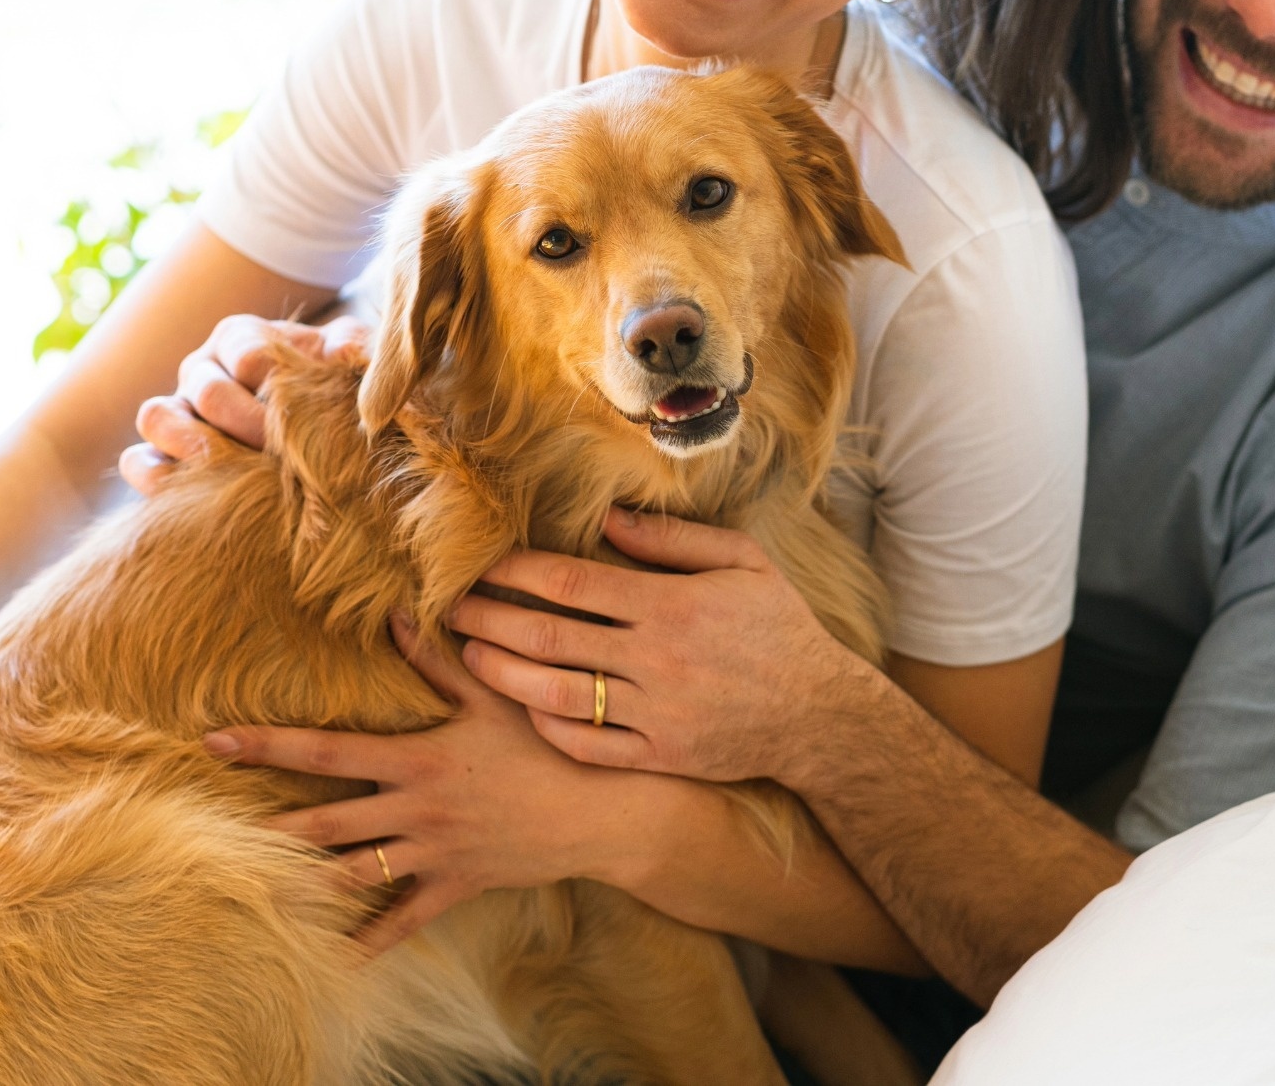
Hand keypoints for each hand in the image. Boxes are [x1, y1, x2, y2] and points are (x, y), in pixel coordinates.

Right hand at [119, 313, 369, 491]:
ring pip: (157, 416)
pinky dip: (156, 479)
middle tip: (282, 458)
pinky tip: (196, 500)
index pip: (248, 355)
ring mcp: (175, 410)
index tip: (305, 416)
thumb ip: (352, 349)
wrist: (306, 433)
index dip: (276, 387)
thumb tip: (347, 351)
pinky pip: (137, 461)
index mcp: (241, 338)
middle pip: (208, 391)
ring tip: (238, 477)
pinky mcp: (158, 452)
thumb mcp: (343, 364)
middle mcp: (201, 368)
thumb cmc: (324, 391)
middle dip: (248, 427)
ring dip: (196, 449)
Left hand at [205, 613, 673, 953]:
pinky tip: (330, 956)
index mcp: (416, 758)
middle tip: (207, 823)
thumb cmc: (548, 741)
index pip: (326, 752)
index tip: (216, 741)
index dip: (268, 745)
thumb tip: (394, 612)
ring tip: (252, 882)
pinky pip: (404, 922)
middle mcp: (414, 809)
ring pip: (354, 873)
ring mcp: (432, 853)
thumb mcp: (492, 694)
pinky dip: (367, 940)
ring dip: (304, 879)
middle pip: (325, 821)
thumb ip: (438, 657)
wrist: (602, 810)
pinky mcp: (454, 885)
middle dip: (267, 822)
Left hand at [449, 509, 864, 785]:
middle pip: (549, 637)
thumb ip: (673, 540)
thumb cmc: (779, 627)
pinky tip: (522, 707)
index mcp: (671, 605)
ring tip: (470, 655)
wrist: (822, 716)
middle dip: (491, 618)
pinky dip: (548, 727)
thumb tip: (606, 516)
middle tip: (452, 606)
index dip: (516, 572)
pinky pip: (587, 746)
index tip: (480, 563)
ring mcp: (656, 713)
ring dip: (503, 674)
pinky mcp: (660, 757)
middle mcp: (657, 659)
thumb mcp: (742, 563)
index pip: (571, 583)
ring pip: (557, 695)